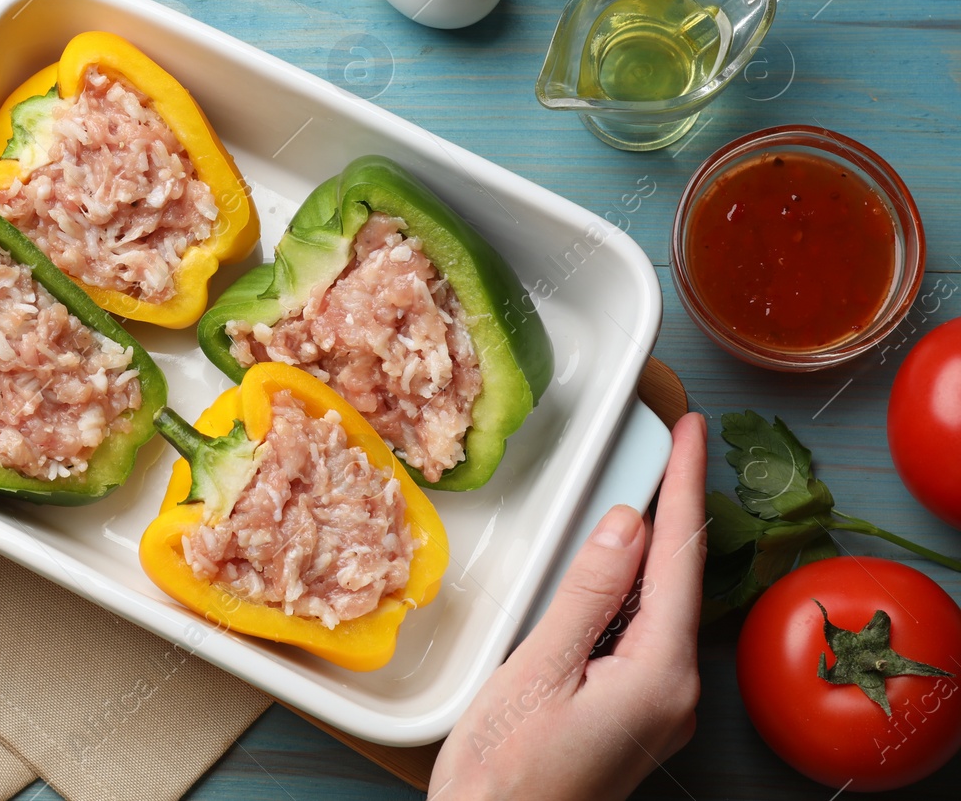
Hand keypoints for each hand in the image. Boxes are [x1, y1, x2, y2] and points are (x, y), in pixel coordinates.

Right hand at [427, 412, 707, 800]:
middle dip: (675, 509)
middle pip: (678, 580)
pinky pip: (642, 635)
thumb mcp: (539, 668)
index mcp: (659, 676)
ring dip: (651, 549)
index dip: (686, 487)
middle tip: (673, 444)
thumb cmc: (505, 773)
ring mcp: (659, 709)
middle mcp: (675, 694)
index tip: (693, 431)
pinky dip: (630, 591)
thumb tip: (628, 523)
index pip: (680, 560)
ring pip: (660, 607)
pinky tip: (613, 567)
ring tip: (646, 488)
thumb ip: (587, 592)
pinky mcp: (634, 716)